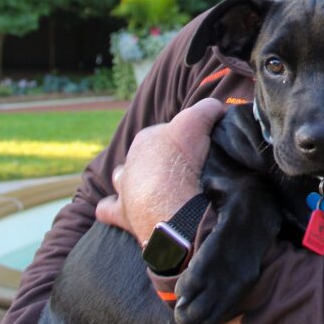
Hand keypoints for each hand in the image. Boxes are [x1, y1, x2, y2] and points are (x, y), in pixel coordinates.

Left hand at [95, 98, 224, 244]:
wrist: (172, 203)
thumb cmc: (182, 160)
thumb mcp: (198, 121)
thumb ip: (207, 109)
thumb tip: (216, 109)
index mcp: (147, 139)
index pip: (163, 133)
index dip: (180, 140)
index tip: (196, 149)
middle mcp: (131, 162)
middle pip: (142, 157)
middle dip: (155, 162)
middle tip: (178, 172)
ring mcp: (124, 188)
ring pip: (119, 178)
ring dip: (129, 181)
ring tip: (148, 189)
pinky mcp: (122, 214)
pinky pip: (107, 209)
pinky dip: (109, 208)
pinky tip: (118, 209)